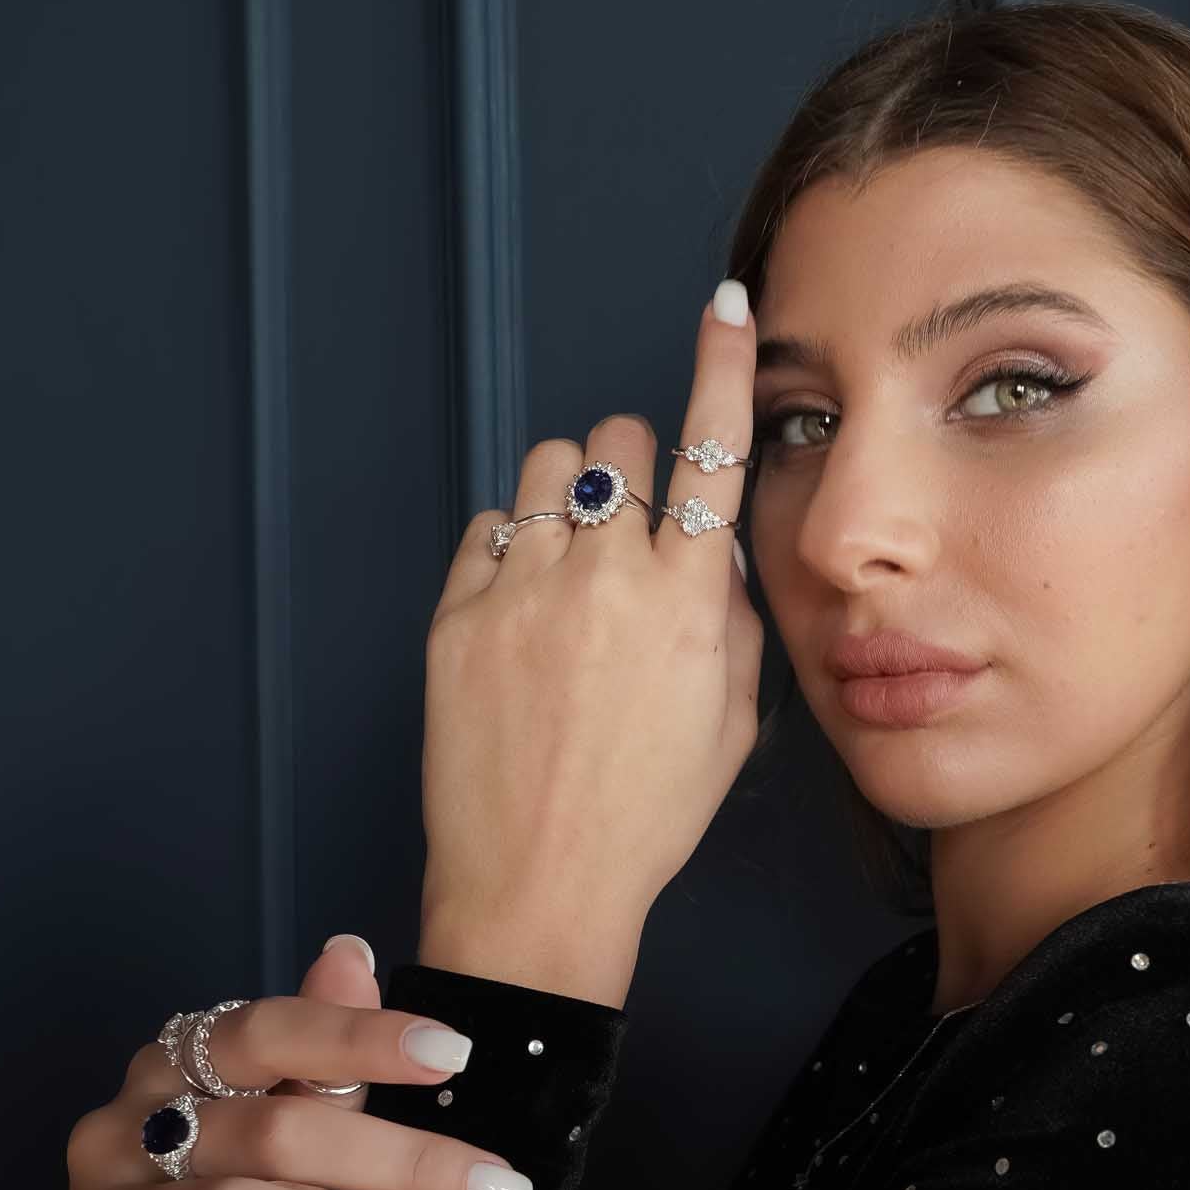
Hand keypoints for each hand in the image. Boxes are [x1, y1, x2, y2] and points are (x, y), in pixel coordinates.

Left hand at [420, 280, 768, 1003]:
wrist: (539, 882)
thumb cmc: (646, 815)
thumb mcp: (730, 719)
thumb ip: (729, 617)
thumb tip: (709, 556)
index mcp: (689, 598)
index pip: (714, 449)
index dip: (722, 365)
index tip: (726, 307)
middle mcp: (607, 575)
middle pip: (619, 442)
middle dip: (629, 467)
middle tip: (625, 532)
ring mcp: (525, 589)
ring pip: (545, 470)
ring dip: (566, 498)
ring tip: (569, 570)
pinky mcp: (458, 613)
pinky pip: (486, 530)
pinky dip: (509, 551)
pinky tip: (523, 613)